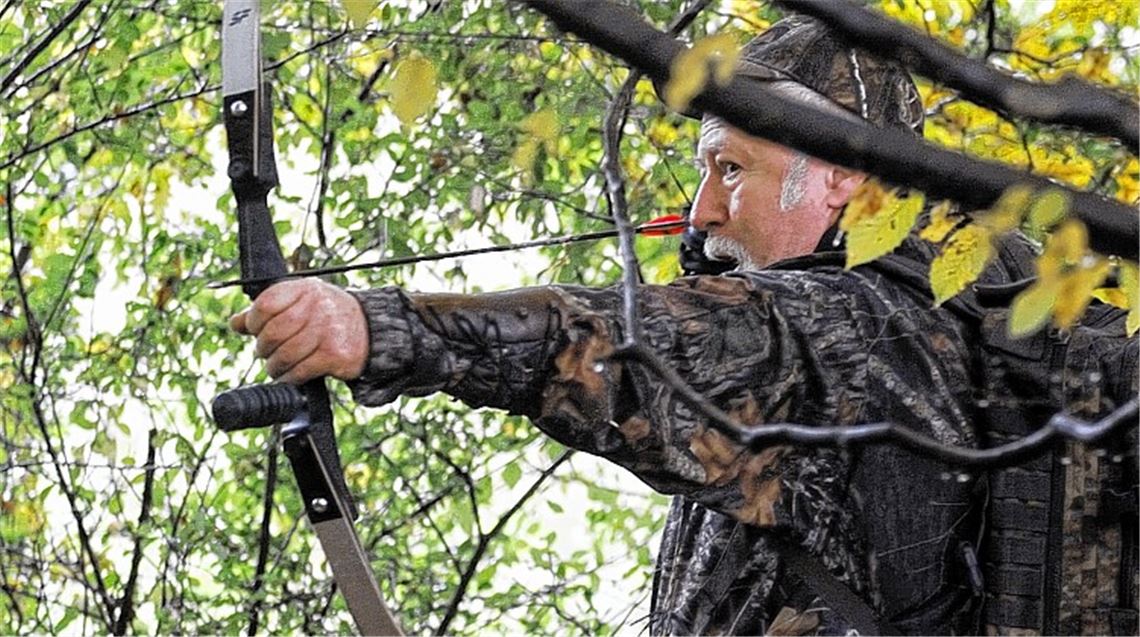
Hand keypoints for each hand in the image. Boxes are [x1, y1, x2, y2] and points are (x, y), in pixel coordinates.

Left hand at [230, 279, 368, 384]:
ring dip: (275, 367)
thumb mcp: (302, 303)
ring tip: (277, 367)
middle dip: (264, 348)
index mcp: (305, 289)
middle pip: (273, 333)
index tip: (255, 331)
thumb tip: (236, 323)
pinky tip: (292, 374)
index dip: (253, 322)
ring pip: (284, 355)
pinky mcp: (335, 355)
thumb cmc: (329, 315)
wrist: (371, 329)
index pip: (265, 304)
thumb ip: (269, 311)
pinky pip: (300, 371)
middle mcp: (318, 306)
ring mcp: (328, 330)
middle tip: (266, 353)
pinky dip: (290, 377)